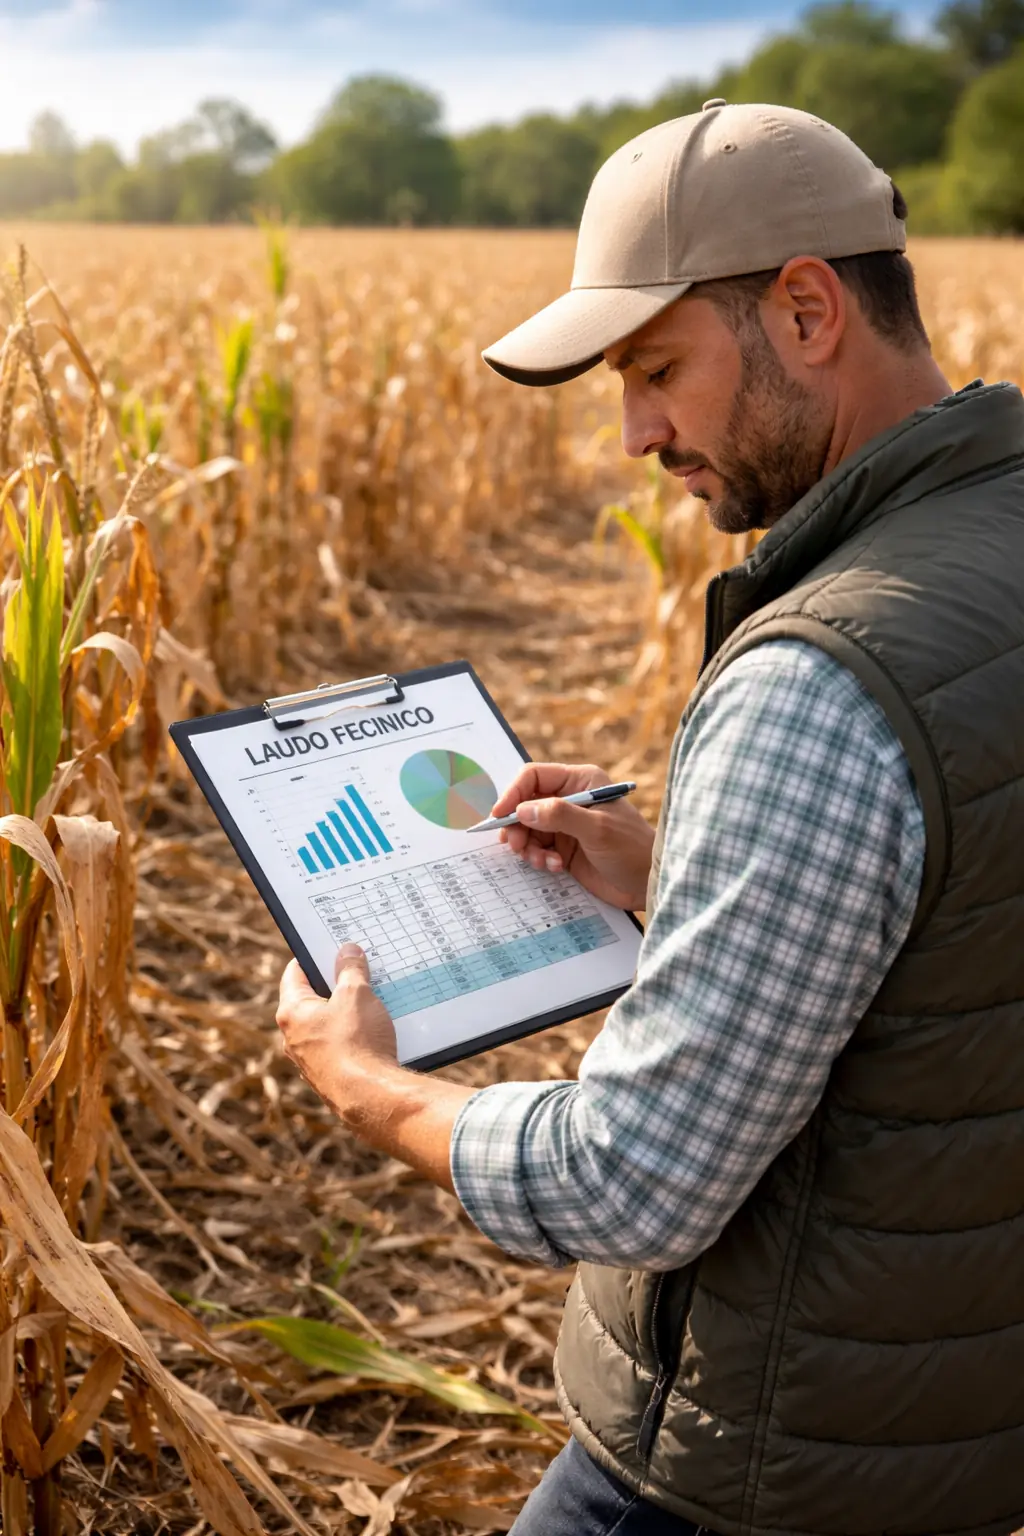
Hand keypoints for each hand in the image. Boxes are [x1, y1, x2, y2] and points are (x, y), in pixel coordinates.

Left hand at [276, 944, 396, 1114]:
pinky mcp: (329, 1077)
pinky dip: (355, 1037)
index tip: (331, 948)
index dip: (313, 957)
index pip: (294, 973)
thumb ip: (351, 969)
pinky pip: (340, 1048)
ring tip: (373, 1002)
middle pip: (312, 1000)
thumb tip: (347, 951)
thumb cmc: (357, 1042)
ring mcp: (310, 1061)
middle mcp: (293, 1038)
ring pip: (327, 1026)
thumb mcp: (357, 994)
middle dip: (335, 985)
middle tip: (357, 972)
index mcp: (292, 1013)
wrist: (370, 1097)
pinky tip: (377, 1033)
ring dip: (347, 1013)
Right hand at [491, 763, 654, 910]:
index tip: (500, 815)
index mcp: (581, 781)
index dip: (514, 793)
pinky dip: (539, 858)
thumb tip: (523, 810)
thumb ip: (560, 815)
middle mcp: (570, 798)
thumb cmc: (631, 849)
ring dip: (527, 846)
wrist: (648, 884)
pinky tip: (555, 867)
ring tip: (542, 862)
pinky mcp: (564, 848)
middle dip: (517, 826)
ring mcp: (565, 824)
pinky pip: (537, 848)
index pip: (534, 776)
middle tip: (516, 846)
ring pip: (527, 828)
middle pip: (525, 804)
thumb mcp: (597, 829)